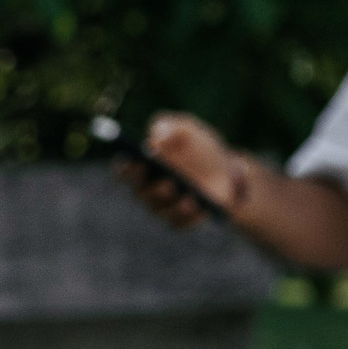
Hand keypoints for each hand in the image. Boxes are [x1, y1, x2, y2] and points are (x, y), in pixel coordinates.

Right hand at [116, 112, 243, 229]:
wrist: (224, 169)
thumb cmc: (196, 147)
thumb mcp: (186, 130)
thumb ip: (170, 126)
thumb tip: (156, 135)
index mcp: (141, 166)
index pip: (124, 170)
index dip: (126, 168)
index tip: (134, 162)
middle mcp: (145, 190)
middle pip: (140, 192)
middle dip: (151, 187)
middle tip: (164, 180)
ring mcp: (162, 207)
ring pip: (159, 208)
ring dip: (171, 202)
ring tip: (184, 195)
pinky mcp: (179, 220)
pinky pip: (179, 222)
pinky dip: (187, 215)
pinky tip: (196, 205)